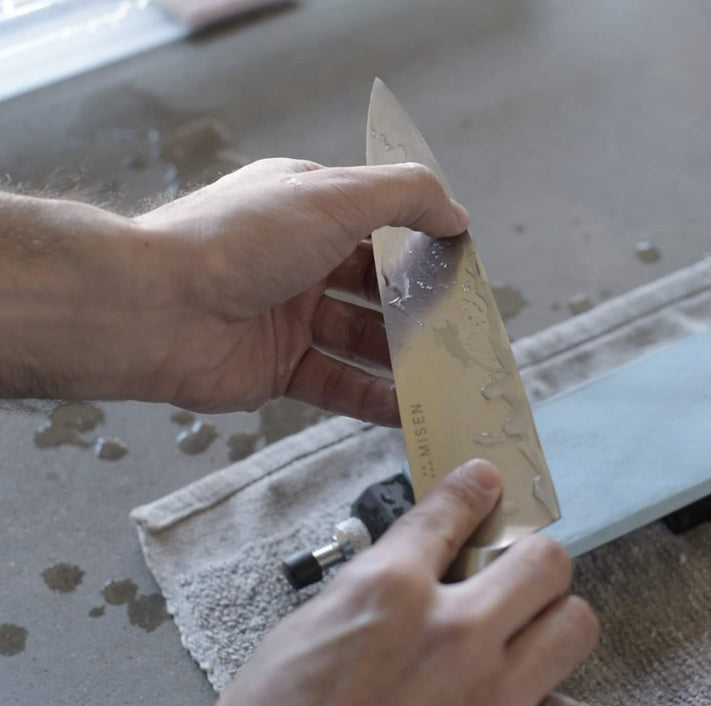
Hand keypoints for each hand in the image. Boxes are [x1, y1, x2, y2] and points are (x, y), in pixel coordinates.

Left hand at [0, 159, 467, 422]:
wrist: (152, 308)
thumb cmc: (236, 240)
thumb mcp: (334, 196)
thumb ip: (406, 197)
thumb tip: (456, 215)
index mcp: (308, 208)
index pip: (380, 222)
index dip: (423, 242)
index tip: (463, 266)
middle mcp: (299, 260)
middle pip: (377, 287)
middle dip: (420, 307)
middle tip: (464, 329)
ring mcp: (288, 317)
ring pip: (362, 340)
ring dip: (405, 357)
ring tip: (450, 374)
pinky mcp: (277, 369)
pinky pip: (338, 385)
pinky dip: (375, 399)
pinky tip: (412, 410)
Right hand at [203, 459, 606, 705]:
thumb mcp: (304, 630)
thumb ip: (375, 591)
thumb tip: (417, 571)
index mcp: (389, 591)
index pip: (453, 509)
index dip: (473, 491)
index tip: (485, 485)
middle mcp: (451, 635)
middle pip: (545, 561)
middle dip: (530, 563)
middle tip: (512, 582)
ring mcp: (489, 700)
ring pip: (576, 626)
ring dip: (554, 629)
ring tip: (525, 647)